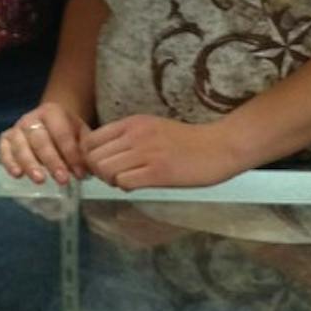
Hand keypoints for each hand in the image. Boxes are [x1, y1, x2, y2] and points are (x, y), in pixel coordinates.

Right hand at [0, 98, 89, 185]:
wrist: (51, 122)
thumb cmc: (68, 131)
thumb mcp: (81, 135)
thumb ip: (84, 149)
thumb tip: (88, 168)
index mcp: (52, 111)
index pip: (62, 133)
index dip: (71, 154)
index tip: (80, 174)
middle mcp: (32, 118)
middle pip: (40, 140)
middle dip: (52, 161)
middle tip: (62, 180)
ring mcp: (17, 128)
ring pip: (21, 146)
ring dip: (30, 164)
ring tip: (40, 180)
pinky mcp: (6, 138)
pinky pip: (4, 150)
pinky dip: (8, 162)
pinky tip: (17, 175)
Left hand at [84, 113, 240, 190]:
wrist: (219, 147)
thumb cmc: (188, 141)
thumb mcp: (153, 128)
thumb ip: (128, 137)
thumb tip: (105, 156)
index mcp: (132, 123)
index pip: (91, 140)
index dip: (91, 156)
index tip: (103, 165)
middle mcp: (135, 135)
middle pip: (94, 158)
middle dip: (99, 172)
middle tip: (115, 177)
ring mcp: (146, 153)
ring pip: (105, 171)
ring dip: (112, 181)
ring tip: (128, 181)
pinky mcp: (158, 172)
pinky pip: (124, 183)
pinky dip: (126, 187)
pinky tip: (140, 185)